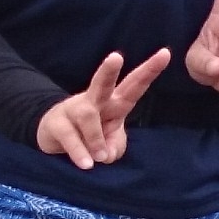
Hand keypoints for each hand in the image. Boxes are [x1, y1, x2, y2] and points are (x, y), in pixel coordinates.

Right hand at [35, 50, 166, 169]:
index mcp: (115, 102)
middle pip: (103, 84)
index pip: (134, 86)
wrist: (53, 135)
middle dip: (109, 70)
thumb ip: (115, 147)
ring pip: (87, 116)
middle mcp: (94, 100)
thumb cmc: (91, 136)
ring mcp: (73, 110)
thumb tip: (106, 153)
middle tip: (116, 56)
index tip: (165, 53)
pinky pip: (70, 137)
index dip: (149, 71)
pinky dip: (80, 152)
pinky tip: (87, 164)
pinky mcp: (57, 124)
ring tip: (100, 158)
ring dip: (96, 138)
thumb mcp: (110, 143)